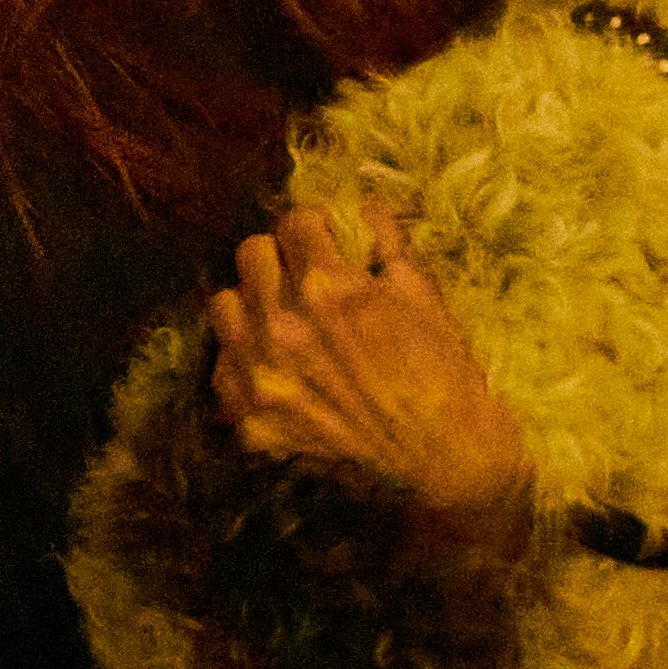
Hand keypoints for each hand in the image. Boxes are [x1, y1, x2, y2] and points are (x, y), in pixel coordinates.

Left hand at [209, 207, 531, 527]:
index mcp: (328, 287)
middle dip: (280, 258)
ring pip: (224, 305)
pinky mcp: (249, 421)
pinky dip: (246, 362)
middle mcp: (281, 326)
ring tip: (282, 320)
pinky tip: (279, 369)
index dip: (315, 228)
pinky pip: (223, 367)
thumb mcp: (424, 297)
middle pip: (250, 253)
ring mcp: (259, 377)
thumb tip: (363, 202)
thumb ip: (385, 242)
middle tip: (303, 277)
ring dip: (253, 305)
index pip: (293, 221)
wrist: (445, 466)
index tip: (326, 241)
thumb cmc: (444, 375)